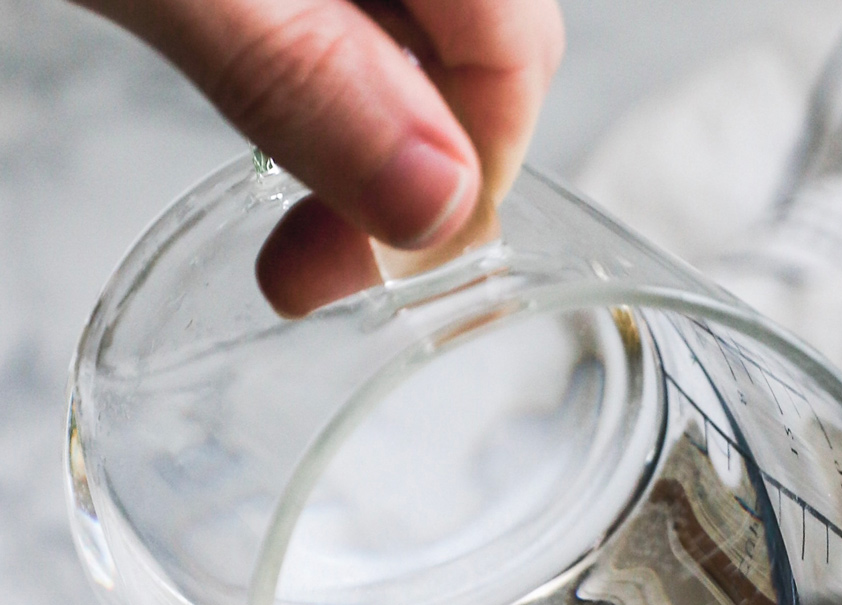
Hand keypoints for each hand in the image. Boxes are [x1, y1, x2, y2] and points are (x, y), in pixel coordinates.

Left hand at [75, 0, 564, 311]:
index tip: (377, 271)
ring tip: (283, 203)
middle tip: (314, 263)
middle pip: (475, 31)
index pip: (512, 45)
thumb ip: (299, 73)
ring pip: (403, 20)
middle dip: (416, 164)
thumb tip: (432, 204)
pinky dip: (311, 54)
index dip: (468, 179)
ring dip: (360, 124)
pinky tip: (257, 85)